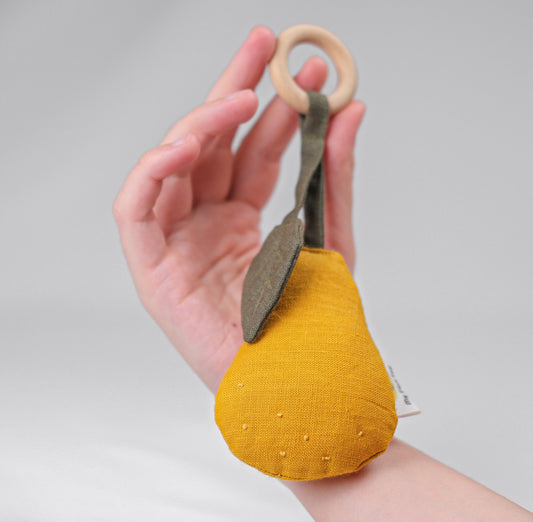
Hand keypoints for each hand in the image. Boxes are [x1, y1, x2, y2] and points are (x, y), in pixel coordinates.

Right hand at [113, 26, 365, 392]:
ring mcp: (179, 246)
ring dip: (200, 125)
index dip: (274, 108)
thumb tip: (350, 112)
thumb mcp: (331, 236)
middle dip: (234, 93)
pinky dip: (152, 173)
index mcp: (243, 222)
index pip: (250, 150)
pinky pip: (136, 211)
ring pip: (172, 168)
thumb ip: (334, 175)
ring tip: (240, 96)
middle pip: (211, 147)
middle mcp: (207, 227)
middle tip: (264, 47)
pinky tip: (184, 144)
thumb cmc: (313, 323)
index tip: (307, 72)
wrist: (302, 385)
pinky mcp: (154, 272)